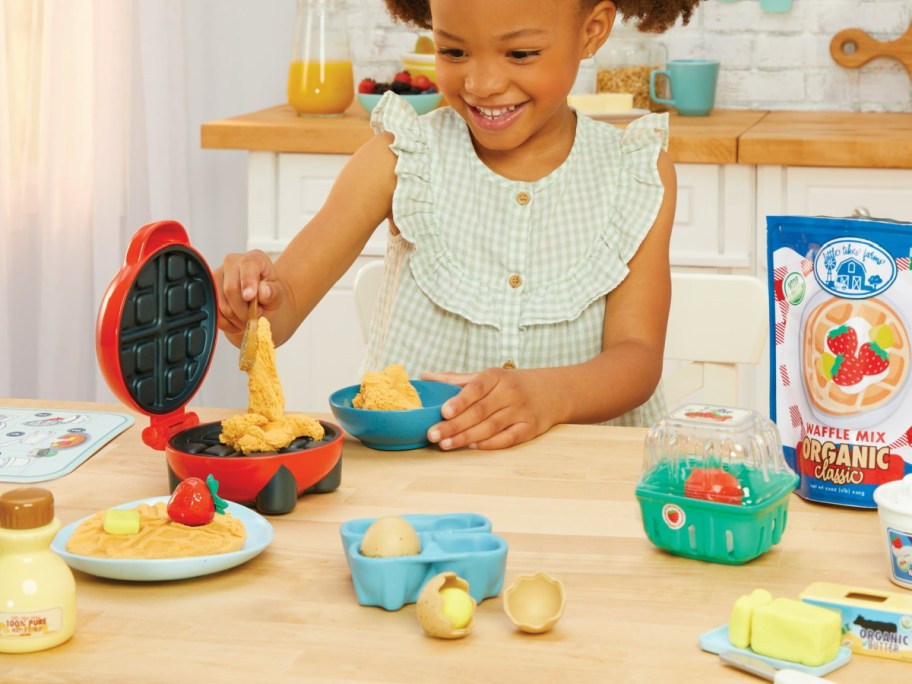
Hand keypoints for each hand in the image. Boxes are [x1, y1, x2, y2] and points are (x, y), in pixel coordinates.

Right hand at [213, 250, 281, 337]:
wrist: (259, 300)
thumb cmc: (268, 293)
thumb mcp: (278, 294)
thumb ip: (273, 292)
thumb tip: (263, 291)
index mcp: (254, 258)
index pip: (248, 265)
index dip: (248, 282)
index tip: (250, 297)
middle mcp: (232, 262)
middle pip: (231, 289)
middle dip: (243, 310)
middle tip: (254, 315)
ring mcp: (217, 274)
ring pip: (220, 303)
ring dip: (235, 317)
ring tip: (246, 316)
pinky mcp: (208, 289)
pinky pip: (214, 311)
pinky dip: (226, 322)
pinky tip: (236, 321)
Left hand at [423, 368, 561, 450]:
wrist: (554, 390)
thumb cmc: (513, 383)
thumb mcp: (489, 376)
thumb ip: (456, 379)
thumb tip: (424, 377)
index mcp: (497, 376)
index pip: (476, 387)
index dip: (460, 400)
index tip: (443, 411)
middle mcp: (510, 393)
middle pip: (479, 411)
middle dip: (454, 425)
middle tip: (432, 434)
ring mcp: (521, 411)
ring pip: (491, 427)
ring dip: (467, 437)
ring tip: (445, 444)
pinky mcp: (530, 428)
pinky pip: (508, 439)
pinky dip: (490, 444)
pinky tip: (472, 447)